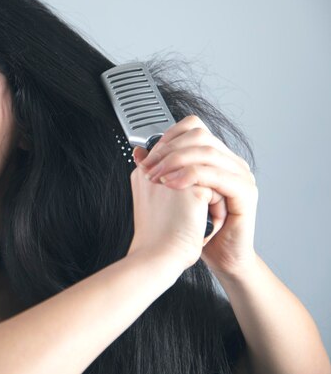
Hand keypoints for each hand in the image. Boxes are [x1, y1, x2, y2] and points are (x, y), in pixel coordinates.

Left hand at [134, 115, 257, 277]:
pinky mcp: (246, 192)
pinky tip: (172, 186)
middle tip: (149, 169)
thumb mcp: (172, 193)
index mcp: (216, 158)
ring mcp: (241, 175)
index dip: (167, 138)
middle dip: (168, 151)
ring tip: (157, 178)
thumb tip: (139, 152)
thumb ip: (159, 169)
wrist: (217, 257)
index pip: (193, 128)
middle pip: (199, 136)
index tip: (147, 158)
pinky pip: (216, 175)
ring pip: (205, 152)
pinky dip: (190, 176)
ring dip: (174, 162)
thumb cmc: (195, 229)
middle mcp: (231, 162)